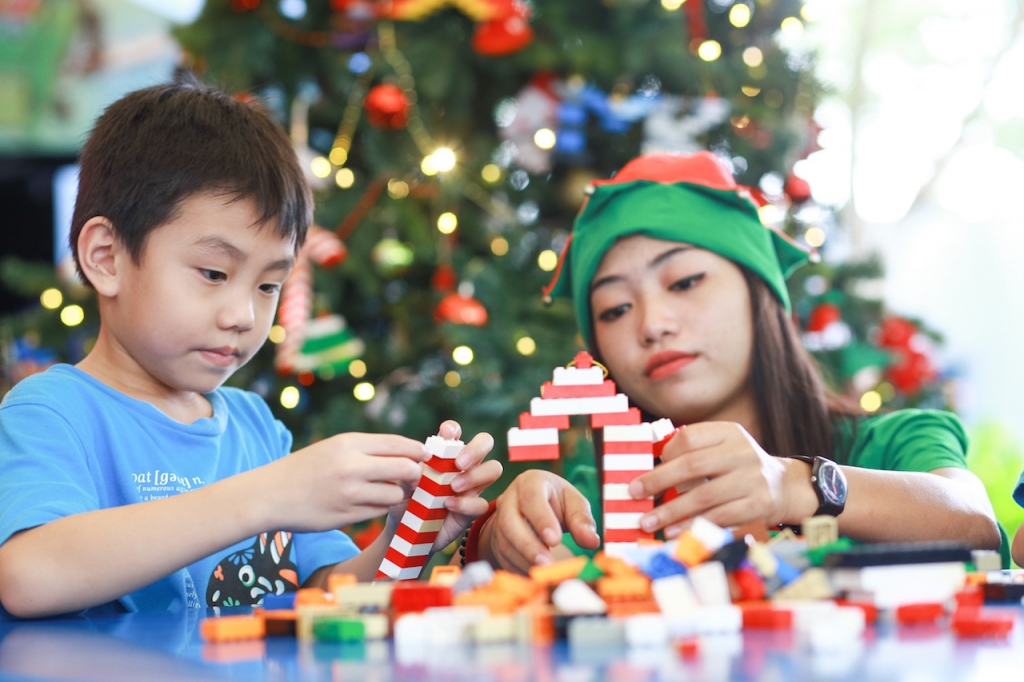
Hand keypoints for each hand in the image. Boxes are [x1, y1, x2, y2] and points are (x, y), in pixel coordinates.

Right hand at [264, 432, 429, 531]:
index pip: (399, 444)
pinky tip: (369, 503)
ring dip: (397, 494)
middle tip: (414, 477)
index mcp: (349, 443)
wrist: (271, 495)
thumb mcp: (336, 447)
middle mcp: (351, 467)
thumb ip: (370, 450)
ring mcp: (349, 494)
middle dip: (416, 474)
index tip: (425, 456)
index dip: (418, 451)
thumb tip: (410, 454)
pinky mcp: (346, 517)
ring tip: (387, 491)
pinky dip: (380, 508)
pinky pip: (378, 512)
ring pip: (395, 494)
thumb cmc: (308, 468)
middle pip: (406, 469)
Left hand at [380, 421, 500, 550]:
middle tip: (458, 463)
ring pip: (493, 469)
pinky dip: (466, 503)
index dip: (453, 429)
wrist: (405, 531)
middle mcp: (463, 466)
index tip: (445, 434)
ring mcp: (471, 486)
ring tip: (453, 486)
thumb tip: (417, 468)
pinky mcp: (472, 510)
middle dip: (476, 449)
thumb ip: (408, 471)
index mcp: (444, 454)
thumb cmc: (405, 500)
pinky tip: (449, 505)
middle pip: (485, 443)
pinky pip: (481, 503)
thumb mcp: (401, 483)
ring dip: (475, 475)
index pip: (455, 432)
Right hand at [479, 470, 599, 573]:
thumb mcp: (573, 503)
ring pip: (504, 542)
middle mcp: (509, 499)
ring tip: (544, 575)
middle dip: (528, 545)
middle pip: (510, 522)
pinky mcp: (496, 540)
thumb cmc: (557, 502)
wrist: (531, 508)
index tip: (555, 540)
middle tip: (547, 564)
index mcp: (530, 482)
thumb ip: (582, 520)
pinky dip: (518, 569)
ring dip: (524, 560)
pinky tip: (534, 578)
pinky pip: (502, 556)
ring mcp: (499, 520)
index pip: (531, 497)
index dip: (541, 519)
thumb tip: (592, 542)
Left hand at [627, 422, 808, 536]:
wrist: (784, 487)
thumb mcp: (722, 449)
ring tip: (649, 521)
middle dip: (658, 481)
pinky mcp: (759, 505)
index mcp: (729, 433)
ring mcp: (753, 479)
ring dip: (672, 511)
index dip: (664, 454)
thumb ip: (692, 453)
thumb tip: (647, 470)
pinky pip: (720, 517)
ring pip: (704, 496)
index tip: (645, 469)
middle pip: (693, 465)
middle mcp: (742, 452)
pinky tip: (675, 531)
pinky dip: (694, 526)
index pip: (689, 437)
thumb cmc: (739, 468)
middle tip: (635, 493)